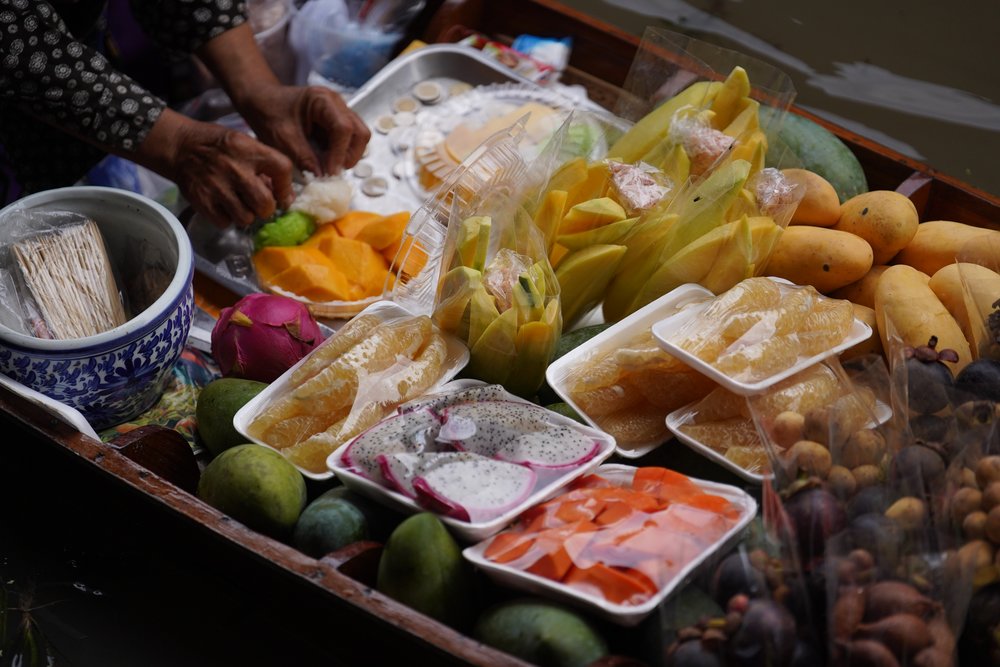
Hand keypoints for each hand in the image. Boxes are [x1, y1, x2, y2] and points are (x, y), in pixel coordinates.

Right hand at [137, 109, 293, 227]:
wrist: (179, 146)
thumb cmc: (217, 145)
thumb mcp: (243, 143)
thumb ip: (263, 165)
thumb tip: (282, 195)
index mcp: (248, 149)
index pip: (282, 169)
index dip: (286, 187)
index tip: (282, 196)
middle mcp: (234, 168)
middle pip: (265, 203)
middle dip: (266, 208)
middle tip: (259, 204)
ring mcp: (217, 186)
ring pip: (246, 218)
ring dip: (246, 215)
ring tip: (239, 204)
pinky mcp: (203, 201)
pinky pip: (225, 223)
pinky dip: (226, 219)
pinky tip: (223, 207)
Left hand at [238, 84, 370, 175]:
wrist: (261, 102)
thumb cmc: (269, 115)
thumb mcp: (283, 140)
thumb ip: (304, 158)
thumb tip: (323, 178)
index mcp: (322, 100)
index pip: (343, 128)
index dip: (339, 154)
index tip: (329, 173)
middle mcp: (337, 103)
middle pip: (359, 132)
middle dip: (349, 156)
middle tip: (332, 172)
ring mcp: (340, 112)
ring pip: (359, 137)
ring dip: (348, 156)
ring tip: (329, 168)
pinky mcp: (338, 123)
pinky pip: (350, 140)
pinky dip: (342, 154)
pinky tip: (327, 162)